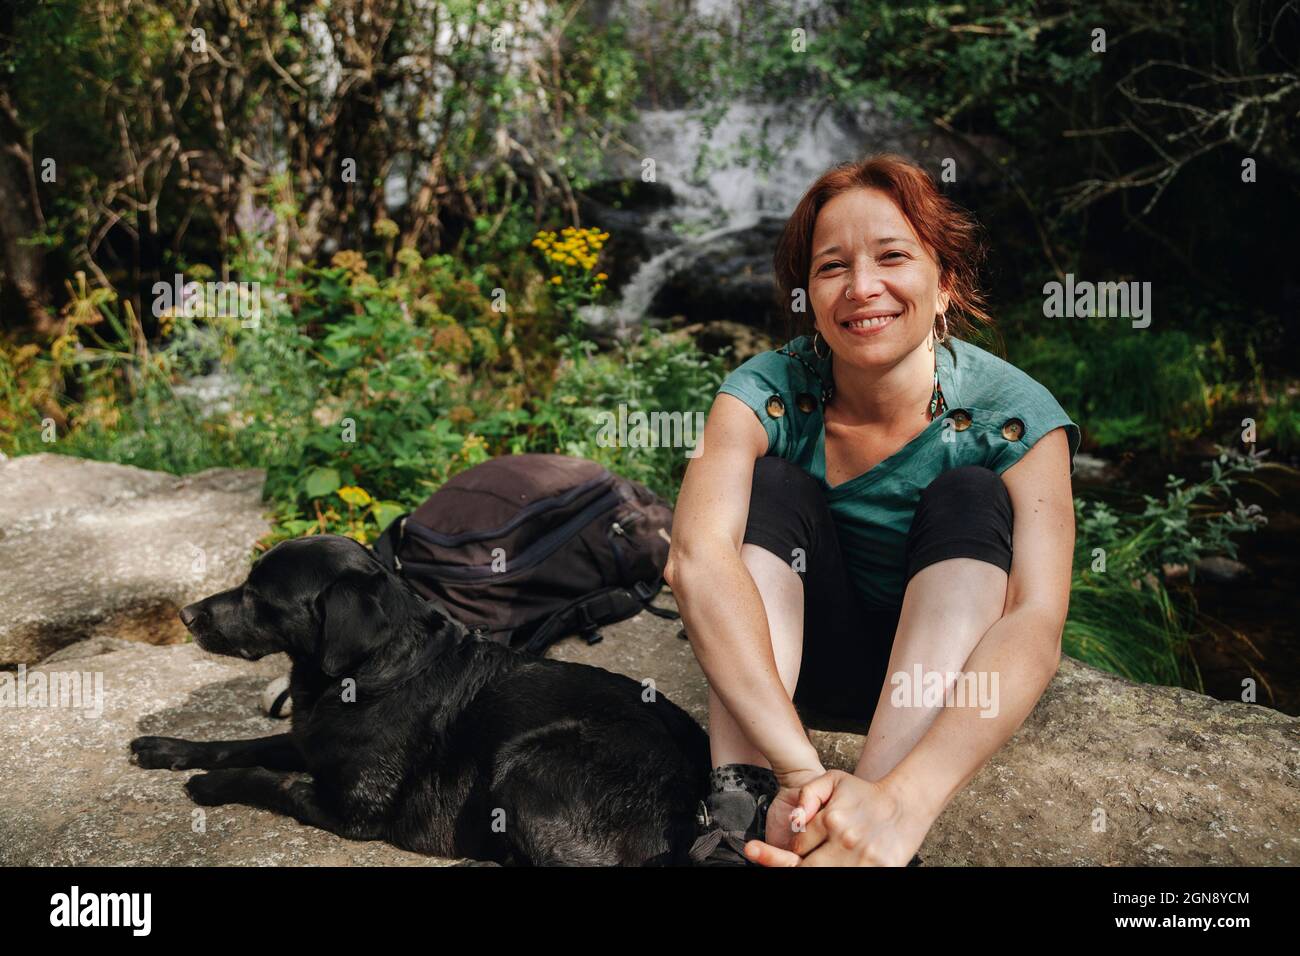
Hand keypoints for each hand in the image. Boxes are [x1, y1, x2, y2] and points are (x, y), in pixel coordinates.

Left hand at [745, 770, 929, 866]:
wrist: (905, 804)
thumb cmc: (866, 793)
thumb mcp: (833, 780)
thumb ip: (807, 793)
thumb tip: (795, 818)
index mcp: (832, 819)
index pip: (798, 846)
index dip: (791, 851)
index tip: (791, 851)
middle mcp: (845, 840)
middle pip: (806, 866)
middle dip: (793, 866)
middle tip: (795, 860)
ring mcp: (862, 859)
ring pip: (822, 874)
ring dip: (815, 868)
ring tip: (818, 859)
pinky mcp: (879, 869)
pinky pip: (848, 877)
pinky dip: (836, 871)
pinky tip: (836, 863)